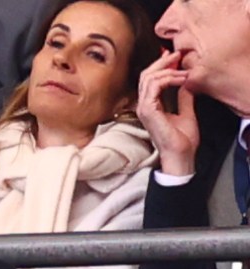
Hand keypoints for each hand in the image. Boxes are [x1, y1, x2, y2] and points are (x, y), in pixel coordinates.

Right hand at [136, 50, 199, 175]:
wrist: (180, 154)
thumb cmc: (182, 139)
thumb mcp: (186, 111)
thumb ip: (183, 96)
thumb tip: (186, 82)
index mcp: (150, 106)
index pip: (149, 79)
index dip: (161, 65)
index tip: (175, 56)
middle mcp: (143, 105)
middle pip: (145, 75)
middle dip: (162, 62)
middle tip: (177, 54)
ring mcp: (143, 108)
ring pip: (148, 78)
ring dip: (167, 70)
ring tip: (182, 69)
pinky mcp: (148, 110)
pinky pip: (154, 86)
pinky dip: (168, 78)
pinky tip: (181, 79)